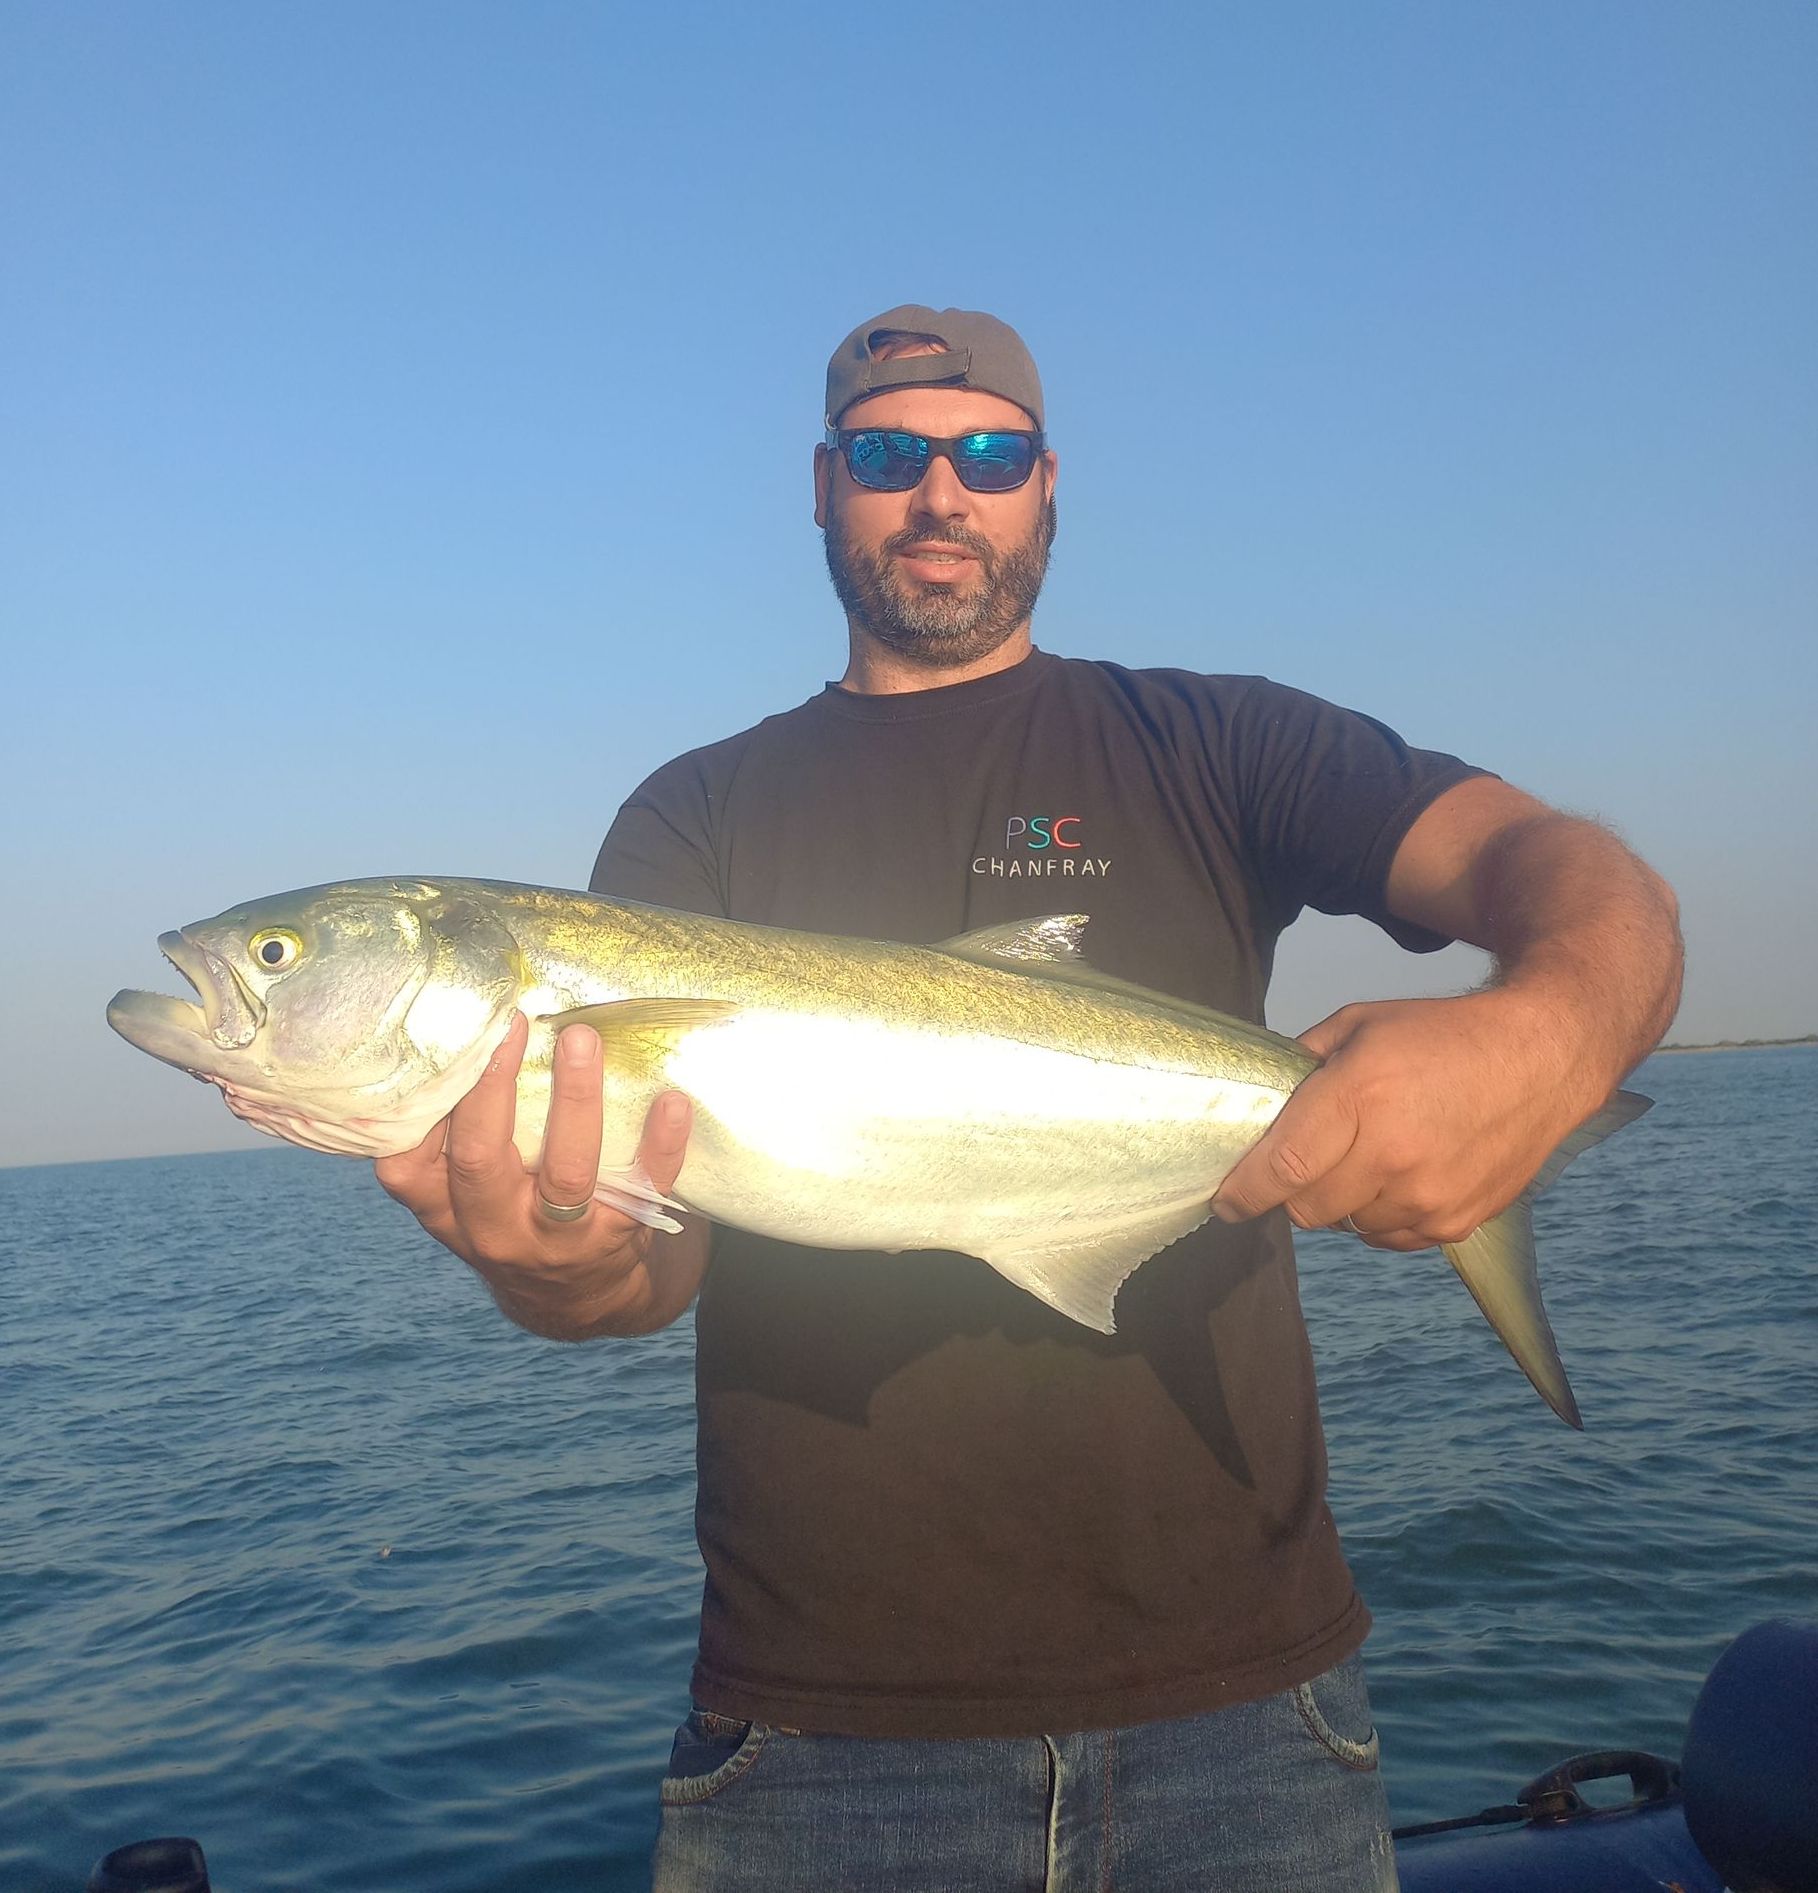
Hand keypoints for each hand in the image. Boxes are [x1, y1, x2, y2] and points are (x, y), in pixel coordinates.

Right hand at [375, 1012, 703, 1336]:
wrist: (578, 1301)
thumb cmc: (513, 1217)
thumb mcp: (464, 1199)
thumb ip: (451, 1143)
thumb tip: (461, 1034)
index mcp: (445, 1209)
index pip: (407, 1166)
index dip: (420, 1109)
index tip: (447, 1040)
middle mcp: (493, 1229)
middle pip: (480, 1160)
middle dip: (493, 1088)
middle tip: (513, 1023)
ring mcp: (557, 1240)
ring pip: (565, 1172)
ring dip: (576, 1102)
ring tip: (583, 1040)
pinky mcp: (616, 1240)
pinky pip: (641, 1189)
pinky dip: (660, 1145)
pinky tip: (672, 1102)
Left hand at [1211, 991, 1599, 1250]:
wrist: (1545, 1056)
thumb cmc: (1441, 1035)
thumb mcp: (1360, 1023)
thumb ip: (1302, 1061)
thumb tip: (1255, 1098)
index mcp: (1361, 1095)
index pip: (1284, 1166)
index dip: (1244, 1191)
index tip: (1223, 1202)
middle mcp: (1394, 1152)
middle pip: (1306, 1208)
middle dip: (1294, 1190)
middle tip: (1308, 1161)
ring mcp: (1428, 1194)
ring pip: (1346, 1226)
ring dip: (1343, 1202)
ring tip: (1370, 1156)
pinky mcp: (1456, 1221)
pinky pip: (1387, 1238)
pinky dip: (1380, 1215)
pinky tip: (1401, 1175)